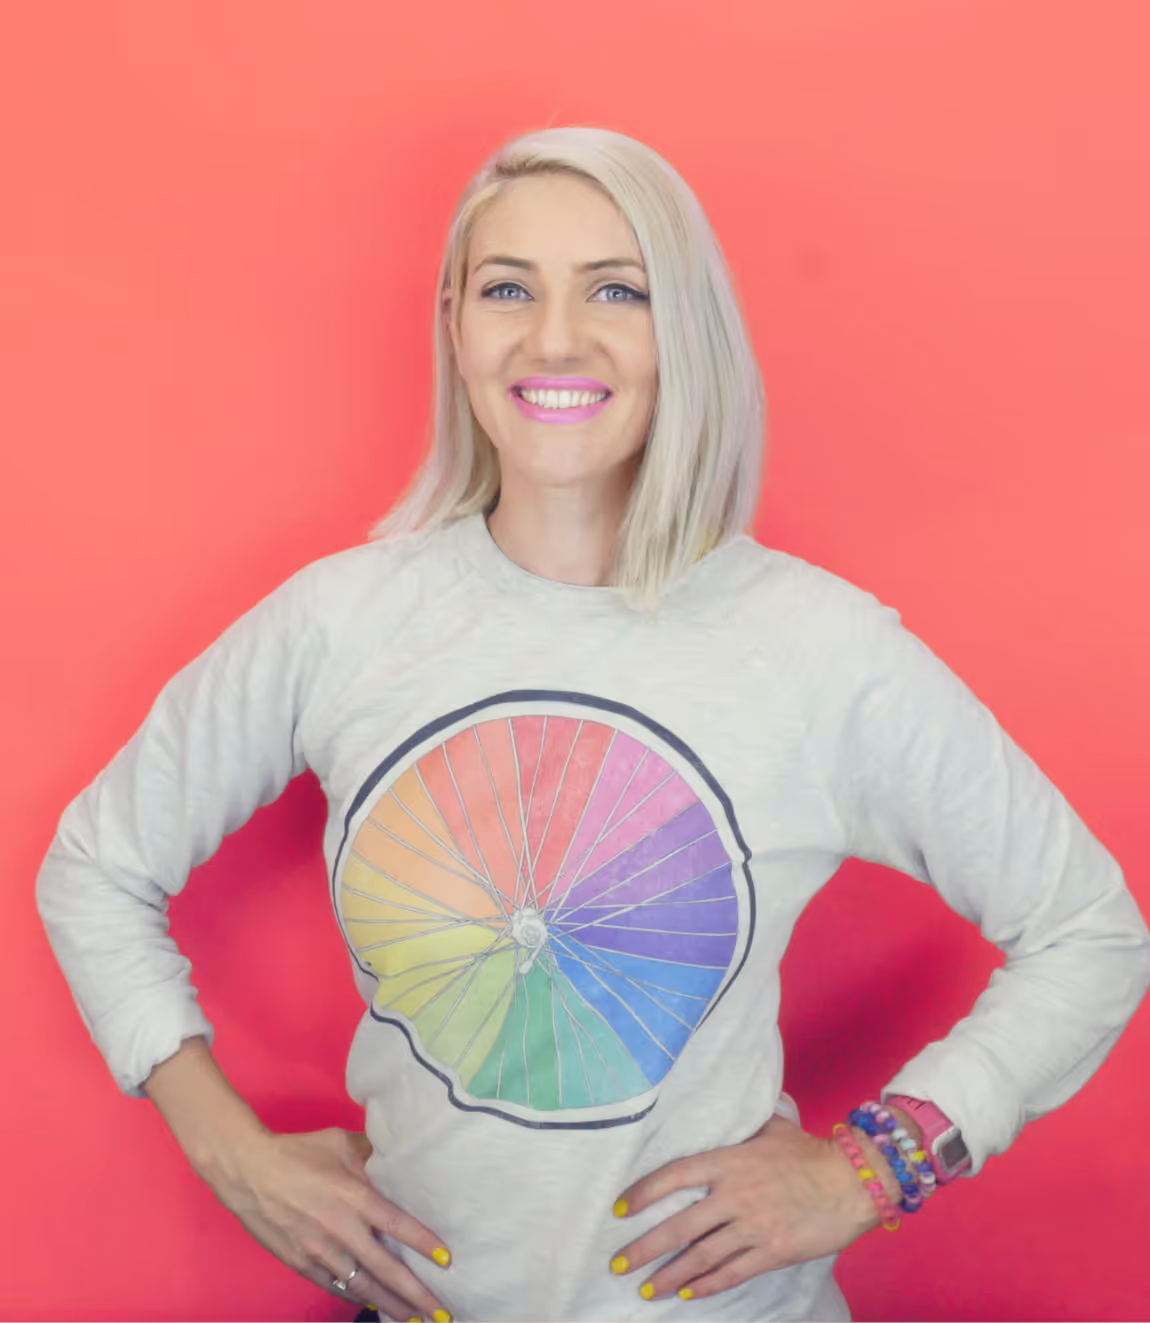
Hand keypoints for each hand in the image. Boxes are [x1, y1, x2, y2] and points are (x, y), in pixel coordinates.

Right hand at [202, 1125, 451, 1320]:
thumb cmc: (298, 1152)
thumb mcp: (339, 1142)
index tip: (446, 1260)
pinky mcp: (301, 1263)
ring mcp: (319, 1251)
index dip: (422, 1243)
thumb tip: (396, 1157)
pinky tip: (373, 1305)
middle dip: (414, 1293)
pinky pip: (335, 1286)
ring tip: (413, 1319)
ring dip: (390, 1304)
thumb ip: (370, 1153)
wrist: (248, 1172)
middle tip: (440, 1312)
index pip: (396, 1224)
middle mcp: (340, 1228)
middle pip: (384, 1268)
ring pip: (361, 1286)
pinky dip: (357, 1297)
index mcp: (353, 1195)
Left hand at [610, 1114, 881, 1303]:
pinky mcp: (772, 1252)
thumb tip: (722, 1111)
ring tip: (645, 1288)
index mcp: (729, 1161)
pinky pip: (731, 1272)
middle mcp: (735, 1195)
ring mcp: (753, 1226)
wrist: (853, 1181)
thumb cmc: (810, 1151)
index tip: (620, 1208)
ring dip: (669, 1275)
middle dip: (645, 1247)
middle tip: (618, 1262)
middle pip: (680, 1226)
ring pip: (701, 1256)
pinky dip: (706, 1285)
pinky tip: (687, 1294)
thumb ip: (740, 1128)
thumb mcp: (770, 1128)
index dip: (643, 1193)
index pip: (674, 1176)